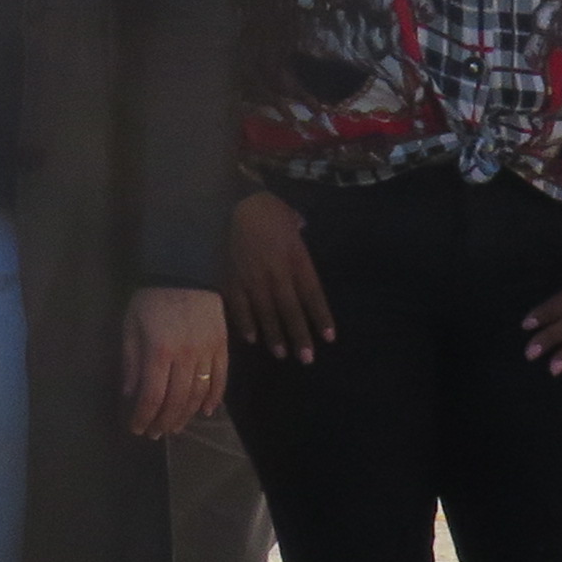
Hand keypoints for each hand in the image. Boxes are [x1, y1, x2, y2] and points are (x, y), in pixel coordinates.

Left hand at [122, 285, 228, 437]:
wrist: (185, 272)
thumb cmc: (151, 299)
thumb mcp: (131, 325)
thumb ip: (131, 360)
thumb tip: (130, 393)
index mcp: (159, 352)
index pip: (152, 396)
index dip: (144, 417)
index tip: (137, 429)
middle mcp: (185, 357)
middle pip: (176, 400)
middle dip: (163, 421)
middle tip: (155, 434)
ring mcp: (207, 353)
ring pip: (199, 394)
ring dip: (186, 415)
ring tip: (175, 427)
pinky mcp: (222, 347)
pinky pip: (221, 379)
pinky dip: (214, 398)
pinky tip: (206, 412)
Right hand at [224, 191, 333, 361]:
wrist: (234, 203)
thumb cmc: (266, 208)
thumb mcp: (290, 216)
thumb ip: (298, 228)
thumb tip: (302, 226)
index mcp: (296, 258)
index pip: (312, 293)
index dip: (320, 316)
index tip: (329, 337)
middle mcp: (277, 272)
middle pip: (290, 309)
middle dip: (299, 335)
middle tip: (307, 359)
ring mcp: (253, 278)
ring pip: (266, 312)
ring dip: (274, 335)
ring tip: (282, 354)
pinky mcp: (232, 279)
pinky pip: (239, 306)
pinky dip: (245, 323)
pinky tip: (252, 338)